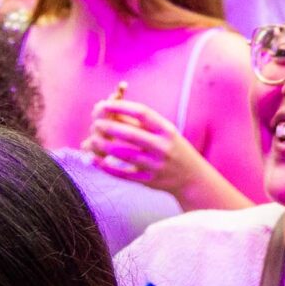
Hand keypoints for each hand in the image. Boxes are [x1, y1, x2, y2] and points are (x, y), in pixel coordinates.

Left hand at [82, 97, 210, 198]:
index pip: (142, 113)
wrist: (192, 178)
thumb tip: (111, 112)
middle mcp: (162, 147)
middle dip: (109, 127)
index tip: (104, 105)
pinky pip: (123, 174)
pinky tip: (94, 160)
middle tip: (96, 124)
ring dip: (105, 146)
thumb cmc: (172, 148)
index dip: (120, 107)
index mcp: (166, 130)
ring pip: (124, 154)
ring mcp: (156, 165)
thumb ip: (140, 124)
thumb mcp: (164, 133)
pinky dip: (106, 167)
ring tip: (92, 141)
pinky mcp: (148, 180)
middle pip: (131, 134)